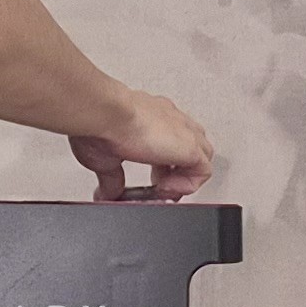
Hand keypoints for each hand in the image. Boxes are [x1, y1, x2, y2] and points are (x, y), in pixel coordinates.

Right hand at [69, 91, 213, 199]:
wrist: (105, 113)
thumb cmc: (101, 124)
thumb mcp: (106, 158)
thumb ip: (112, 179)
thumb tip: (107, 193)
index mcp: (152, 117)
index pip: (171, 138)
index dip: (165, 164)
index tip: (151, 180)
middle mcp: (170, 120)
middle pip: (192, 146)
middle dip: (178, 171)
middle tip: (160, 185)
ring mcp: (183, 131)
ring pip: (202, 156)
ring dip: (184, 177)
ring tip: (163, 188)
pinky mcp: (190, 147)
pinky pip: (204, 171)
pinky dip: (188, 185)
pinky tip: (166, 188)